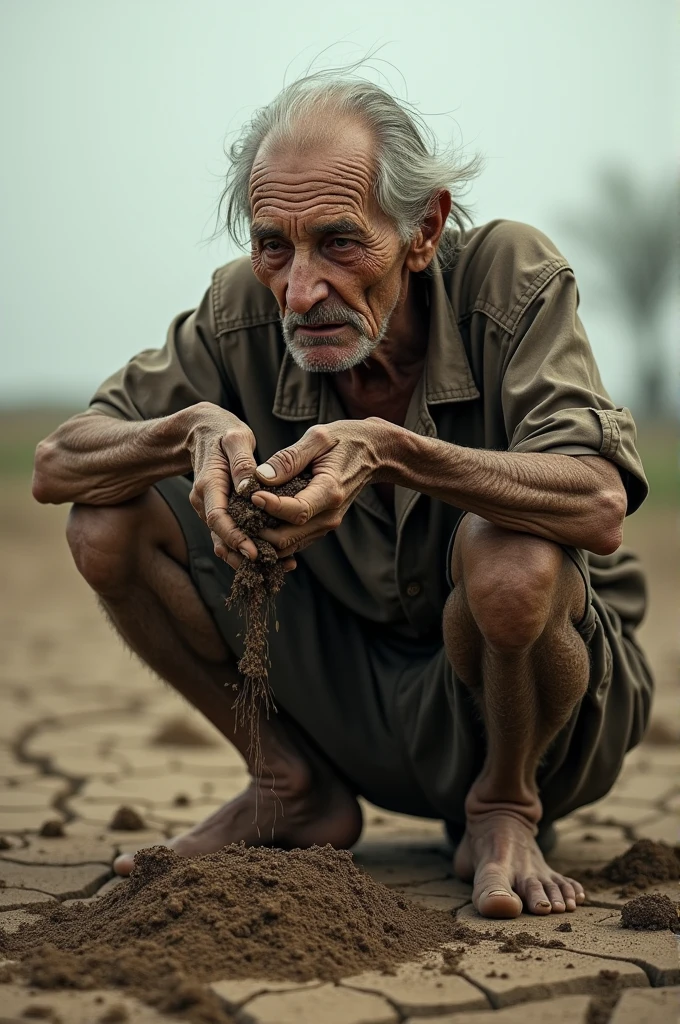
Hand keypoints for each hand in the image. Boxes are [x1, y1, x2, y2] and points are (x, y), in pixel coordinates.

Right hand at [185, 402, 261, 568]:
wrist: (203, 432)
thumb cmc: (223, 432)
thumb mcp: (235, 439)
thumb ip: (242, 462)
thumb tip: (250, 487)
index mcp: (208, 484)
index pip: (217, 518)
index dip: (234, 537)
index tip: (252, 552)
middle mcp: (205, 501)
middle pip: (220, 537)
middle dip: (242, 555)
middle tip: (270, 565)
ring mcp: (211, 508)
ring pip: (225, 540)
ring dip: (246, 555)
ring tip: (279, 565)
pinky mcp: (221, 511)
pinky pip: (231, 534)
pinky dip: (247, 545)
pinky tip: (274, 554)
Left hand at [249, 418, 389, 557]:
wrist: (374, 454)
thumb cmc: (344, 440)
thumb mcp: (318, 438)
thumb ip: (288, 458)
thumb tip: (261, 478)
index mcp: (330, 492)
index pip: (296, 511)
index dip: (271, 507)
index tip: (252, 495)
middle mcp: (330, 516)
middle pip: (287, 538)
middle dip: (258, 531)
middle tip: (236, 514)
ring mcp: (326, 525)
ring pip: (287, 546)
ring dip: (262, 538)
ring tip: (240, 521)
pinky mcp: (320, 527)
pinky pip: (292, 542)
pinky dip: (271, 538)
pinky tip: (254, 523)